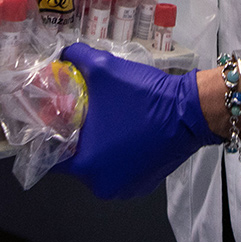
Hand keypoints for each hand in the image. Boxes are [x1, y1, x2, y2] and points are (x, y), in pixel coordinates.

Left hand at [53, 43, 222, 198]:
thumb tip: (63, 53)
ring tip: (103, 118)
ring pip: (98, 164)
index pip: (51, 154)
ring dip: (98, 144)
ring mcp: (126, 187)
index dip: (49, 132)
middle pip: (75, 159)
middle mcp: (103, 184)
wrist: (192, 110)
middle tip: (80, 112)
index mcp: (87, 165)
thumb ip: (75, 57)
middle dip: (76, 136)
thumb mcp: (103, 68)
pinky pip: (119, 167)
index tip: (52, 116)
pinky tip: (123, 129)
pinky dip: (118, 152)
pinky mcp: (144, 183)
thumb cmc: (144, 96)